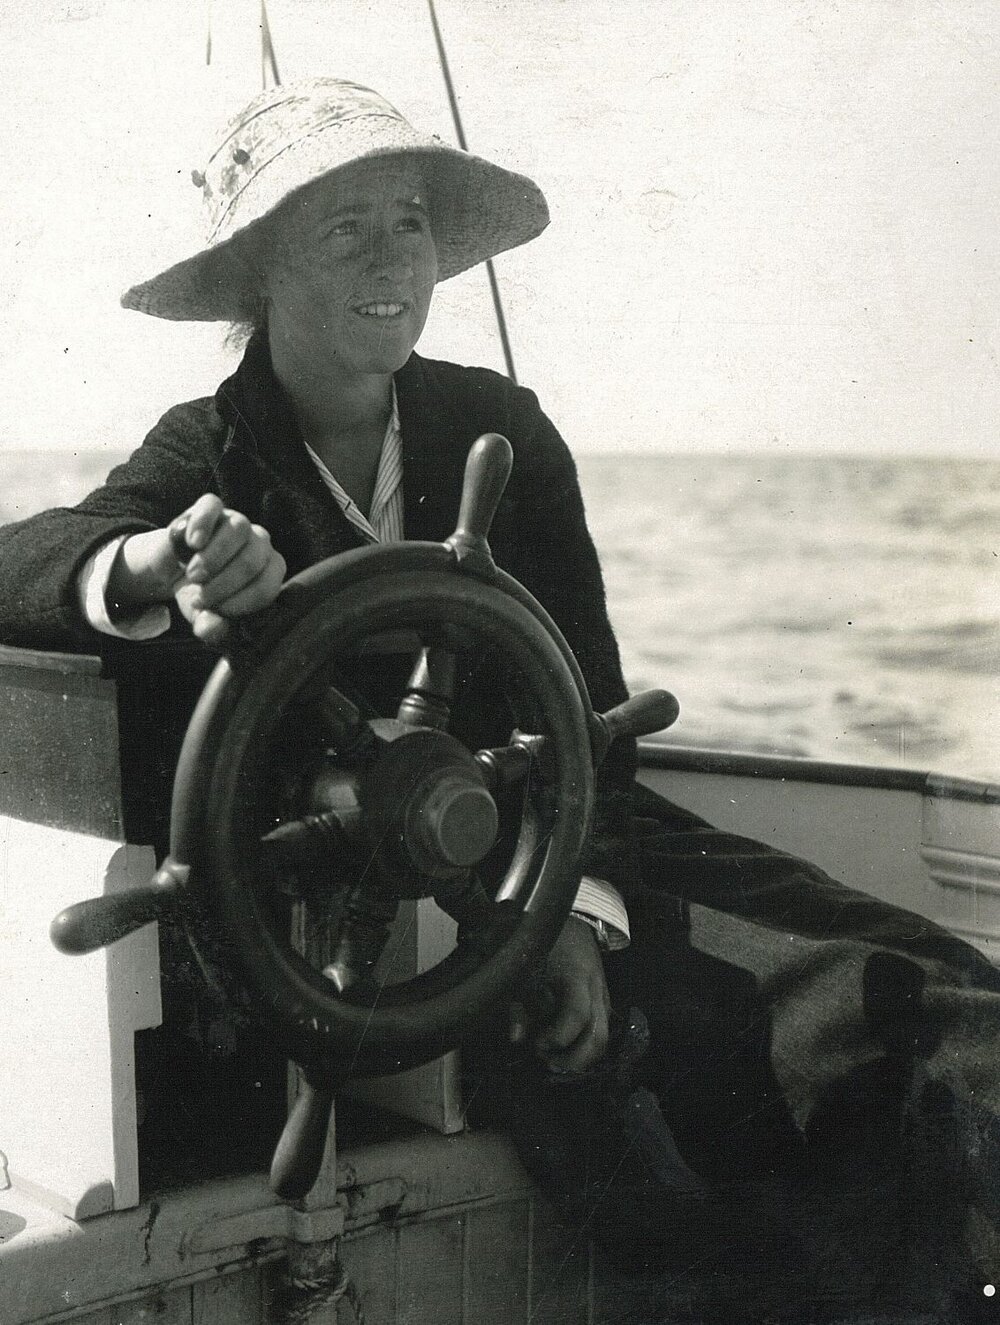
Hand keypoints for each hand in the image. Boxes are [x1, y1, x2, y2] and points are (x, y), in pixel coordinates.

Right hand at [109, 495, 285, 644]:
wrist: (172, 568)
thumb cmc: (199, 592)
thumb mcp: (204, 616)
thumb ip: (212, 627)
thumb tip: (212, 628)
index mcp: (268, 571)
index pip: (267, 587)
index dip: (239, 603)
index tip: (214, 611)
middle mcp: (259, 543)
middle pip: (253, 560)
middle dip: (223, 584)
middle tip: (199, 598)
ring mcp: (237, 521)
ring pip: (239, 531)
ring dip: (214, 558)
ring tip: (193, 577)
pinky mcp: (212, 506)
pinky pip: (212, 507)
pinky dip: (202, 524)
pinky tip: (192, 543)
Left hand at [509, 915, 610, 1073]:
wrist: (572, 919)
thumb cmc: (544, 942)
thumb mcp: (524, 968)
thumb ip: (519, 1004)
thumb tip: (516, 1039)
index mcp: (576, 976)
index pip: (577, 1015)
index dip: (558, 1037)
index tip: (538, 1044)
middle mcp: (595, 987)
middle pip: (598, 1036)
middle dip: (575, 1059)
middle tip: (549, 1062)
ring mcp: (603, 994)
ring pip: (603, 1037)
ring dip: (581, 1057)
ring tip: (556, 1060)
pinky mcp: (604, 999)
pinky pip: (601, 1029)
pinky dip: (585, 1045)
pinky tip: (565, 1048)